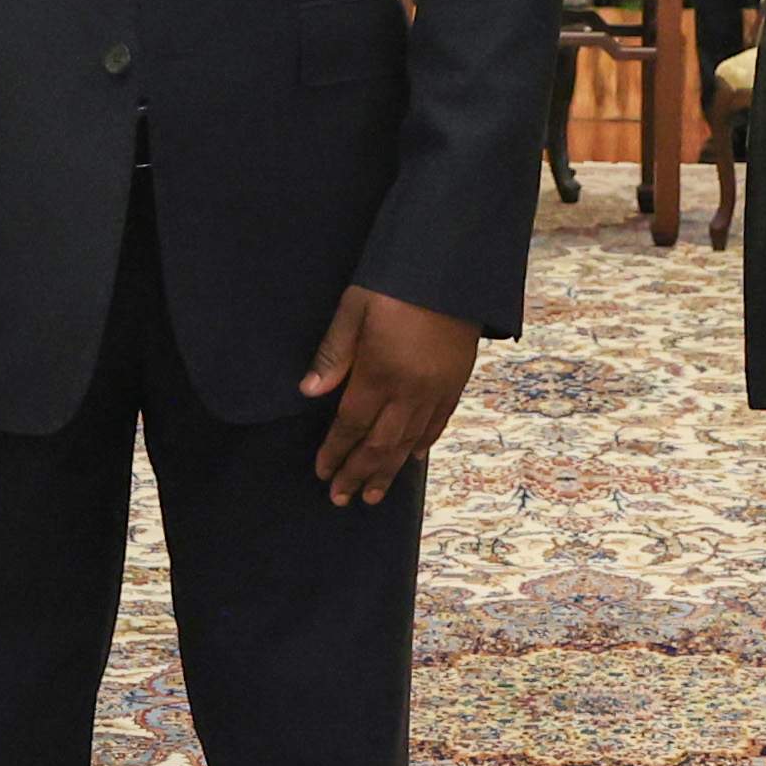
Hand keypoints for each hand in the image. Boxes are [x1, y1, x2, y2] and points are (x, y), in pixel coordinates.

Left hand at [302, 287, 480, 505]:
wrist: (453, 266)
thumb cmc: (397, 282)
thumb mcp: (355, 308)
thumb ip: (334, 353)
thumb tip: (309, 392)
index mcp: (379, 372)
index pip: (351, 425)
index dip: (335, 452)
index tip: (323, 472)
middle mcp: (410, 390)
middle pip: (379, 444)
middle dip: (358, 473)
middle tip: (342, 498)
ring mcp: (436, 389)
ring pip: (409, 442)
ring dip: (389, 471)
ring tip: (373, 494)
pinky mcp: (456, 381)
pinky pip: (438, 423)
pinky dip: (423, 445)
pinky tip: (411, 459)